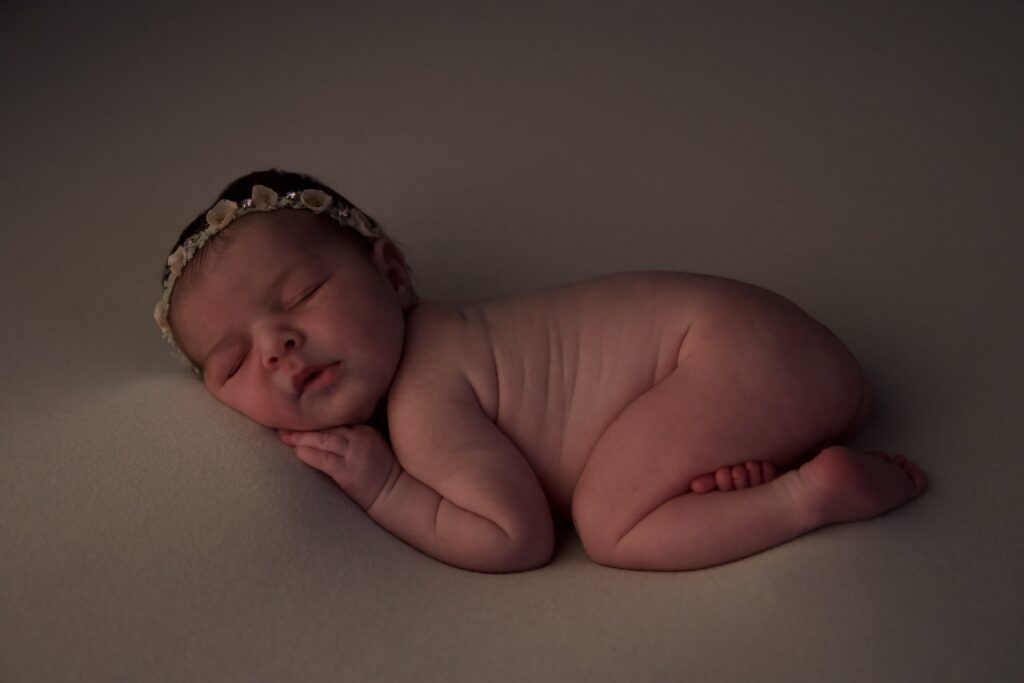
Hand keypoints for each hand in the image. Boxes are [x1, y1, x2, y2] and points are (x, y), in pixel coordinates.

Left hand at [279, 425, 395, 509]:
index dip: (315, 419)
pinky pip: (323, 459)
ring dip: (301, 438)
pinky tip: (297, 452)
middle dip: (303, 426)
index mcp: (365, 429)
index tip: (298, 417)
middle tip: (283, 425)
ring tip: (284, 437)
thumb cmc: (380, 471)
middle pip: (326, 426)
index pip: (335, 419)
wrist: (393, 492)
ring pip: (322, 439)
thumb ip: (353, 435)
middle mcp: (360, 437)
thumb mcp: (371, 444)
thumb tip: (325, 433)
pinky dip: (308, 454)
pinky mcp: (347, 471)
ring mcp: (354, 454)